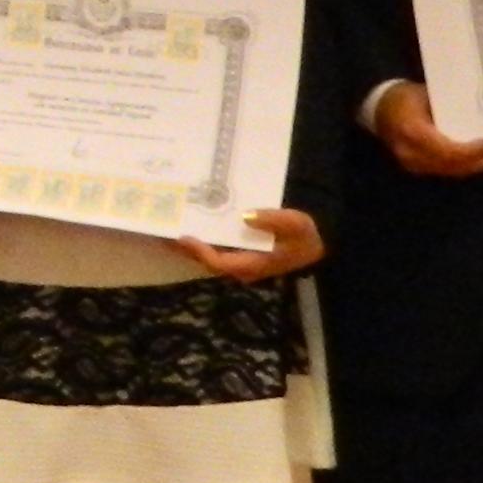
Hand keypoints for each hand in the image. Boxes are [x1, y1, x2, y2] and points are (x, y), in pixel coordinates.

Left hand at [179, 205, 323, 281]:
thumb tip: (247, 215)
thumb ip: (273, 220)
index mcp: (253, 264)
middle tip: (162, 230)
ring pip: (209, 256)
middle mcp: (242, 267)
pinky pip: (217, 249)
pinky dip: (202, 239)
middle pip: (207, 261)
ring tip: (169, 226)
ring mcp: (241, 261)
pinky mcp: (242, 254)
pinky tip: (191, 223)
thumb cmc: (307, 235)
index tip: (183, 237)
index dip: (199, 252)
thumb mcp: (296, 225)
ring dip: (189, 245)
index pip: (218, 262)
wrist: (319, 242)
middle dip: (185, 248)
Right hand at [372, 80, 482, 179]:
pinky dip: (465, 167)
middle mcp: (411, 152)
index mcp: (412, 130)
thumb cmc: (404, 97)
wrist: (379, 109)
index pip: (443, 149)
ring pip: (450, 172)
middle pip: (450, 165)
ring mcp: (413, 163)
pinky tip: (481, 160)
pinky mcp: (417, 168)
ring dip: (476, 167)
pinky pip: (445, 171)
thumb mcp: (425, 93)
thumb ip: (449, 105)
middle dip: (480, 163)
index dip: (466, 151)